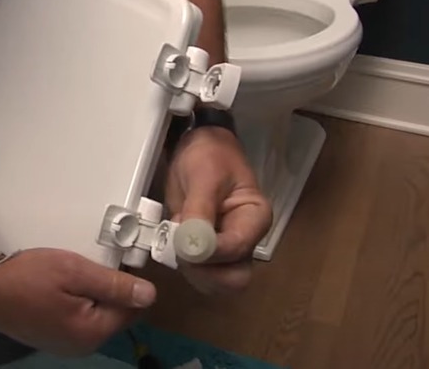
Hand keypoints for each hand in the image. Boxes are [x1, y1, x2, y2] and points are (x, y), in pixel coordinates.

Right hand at [0, 249, 156, 355]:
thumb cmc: (28, 276)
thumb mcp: (74, 271)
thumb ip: (114, 285)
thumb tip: (150, 295)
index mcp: (93, 332)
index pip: (133, 309)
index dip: (129, 283)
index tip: (114, 262)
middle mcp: (84, 346)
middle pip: (117, 314)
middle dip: (110, 290)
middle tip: (89, 265)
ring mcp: (68, 345)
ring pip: (99, 316)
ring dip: (94, 295)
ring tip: (74, 274)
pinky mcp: (55, 339)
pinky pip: (81, 319)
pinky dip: (79, 302)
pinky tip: (64, 287)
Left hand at [165, 126, 271, 294]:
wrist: (197, 146)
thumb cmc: (208, 155)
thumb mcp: (204, 176)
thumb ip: (200, 211)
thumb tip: (192, 245)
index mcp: (255, 219)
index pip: (238, 250)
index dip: (209, 252)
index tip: (183, 239)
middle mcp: (246, 240)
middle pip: (234, 279)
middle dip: (204, 271)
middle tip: (180, 247)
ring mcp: (226, 249)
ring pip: (215, 282)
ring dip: (190, 270)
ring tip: (176, 239)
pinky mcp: (207, 253)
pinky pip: (198, 273)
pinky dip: (183, 265)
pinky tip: (173, 242)